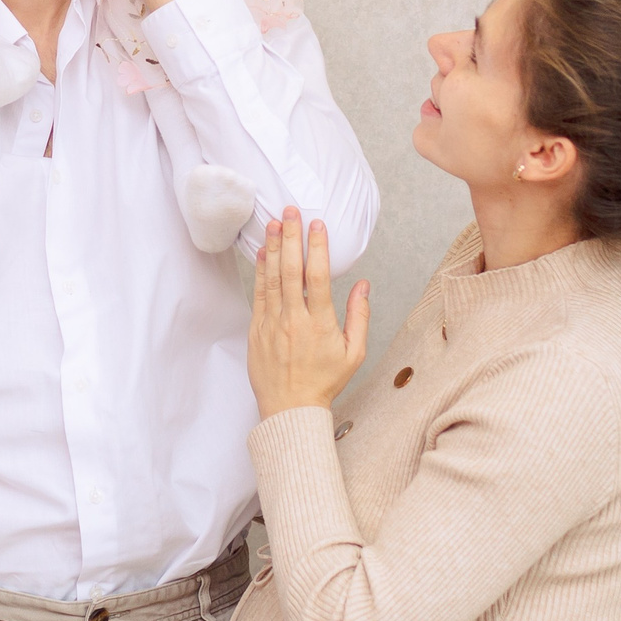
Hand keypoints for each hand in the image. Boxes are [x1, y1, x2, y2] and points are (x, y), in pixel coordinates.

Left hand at [248, 211, 369, 418]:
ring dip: (272, 247)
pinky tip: (261, 253)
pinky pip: (258, 294)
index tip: (317, 225)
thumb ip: (360, 317)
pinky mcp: (256, 330)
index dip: (317, 248)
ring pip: (271, 278)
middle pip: (290, 270)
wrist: (289, 409)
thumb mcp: (353, 354)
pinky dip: (259, 272)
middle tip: (290, 211)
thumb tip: (363, 285)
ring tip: (272, 222)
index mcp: (319, 324)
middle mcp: (293, 320)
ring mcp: (272, 324)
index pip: (317, 277)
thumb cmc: (323, 382)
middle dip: (290, 237)